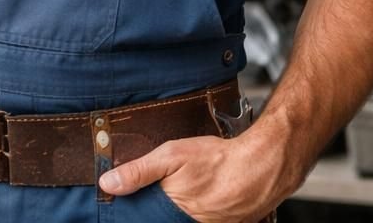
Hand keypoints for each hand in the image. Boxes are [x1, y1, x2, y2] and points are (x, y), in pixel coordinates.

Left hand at [98, 133, 282, 222]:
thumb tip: (109, 183)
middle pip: (166, 219)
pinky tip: (205, 195)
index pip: (145, 218)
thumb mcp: (171, 156)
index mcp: (172, 213)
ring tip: (190, 190)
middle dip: (161, 208)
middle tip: (170, 191)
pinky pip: (205, 220)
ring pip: (184, 219)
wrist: (262, 165)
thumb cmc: (218, 160)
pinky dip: (200, 211)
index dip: (139, 210)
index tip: (135, 203)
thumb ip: (139, 171)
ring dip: (180, 209)